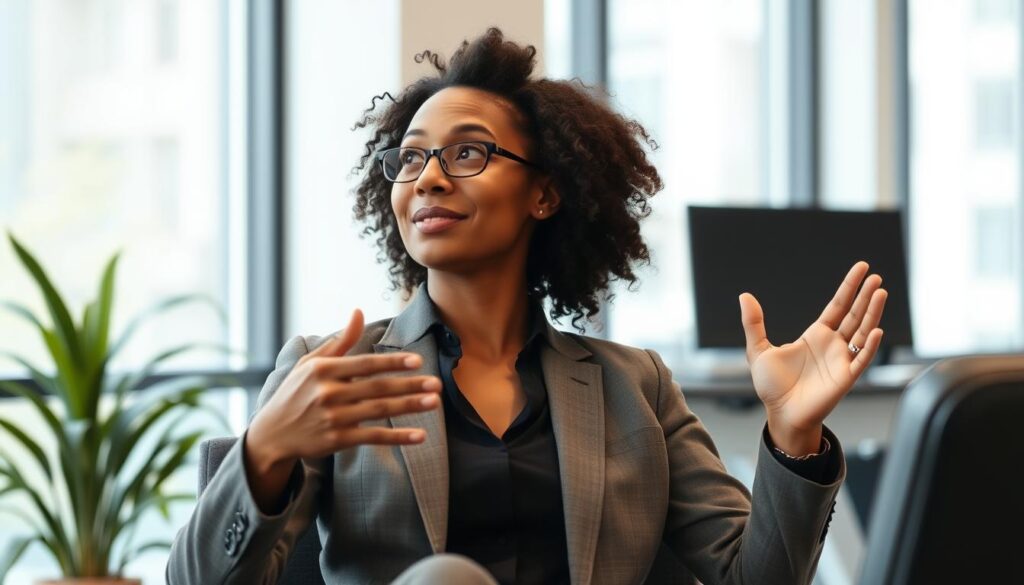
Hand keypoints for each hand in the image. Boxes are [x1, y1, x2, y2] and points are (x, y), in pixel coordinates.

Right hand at [244, 309, 440, 511]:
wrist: (271, 434)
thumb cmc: (295, 392)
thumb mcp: (311, 363)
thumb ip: (340, 341)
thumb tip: (359, 311)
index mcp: (323, 370)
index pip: (365, 364)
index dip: (392, 362)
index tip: (418, 360)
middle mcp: (328, 393)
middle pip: (377, 388)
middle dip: (410, 385)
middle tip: (438, 384)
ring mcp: (333, 418)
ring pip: (379, 411)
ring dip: (409, 407)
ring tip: (434, 402)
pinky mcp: (337, 441)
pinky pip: (373, 437)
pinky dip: (398, 437)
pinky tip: (419, 436)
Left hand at [739, 261, 887, 454]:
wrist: (780, 413)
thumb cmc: (772, 386)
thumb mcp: (758, 350)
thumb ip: (753, 323)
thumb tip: (745, 296)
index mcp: (816, 335)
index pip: (838, 306)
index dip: (849, 287)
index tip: (862, 268)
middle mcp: (833, 345)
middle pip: (854, 314)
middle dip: (865, 295)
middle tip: (875, 276)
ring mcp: (841, 360)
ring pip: (863, 332)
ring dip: (872, 313)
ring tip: (880, 293)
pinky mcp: (845, 378)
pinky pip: (862, 359)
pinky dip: (870, 346)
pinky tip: (877, 330)